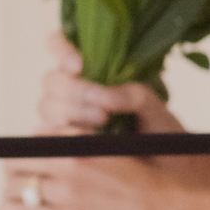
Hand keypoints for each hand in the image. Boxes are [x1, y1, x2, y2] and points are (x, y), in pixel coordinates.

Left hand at [0, 155, 209, 209]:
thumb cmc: (158, 184)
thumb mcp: (122, 151)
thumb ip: (91, 152)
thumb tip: (69, 156)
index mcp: (86, 141)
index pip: (38, 138)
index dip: (32, 151)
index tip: (33, 162)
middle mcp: (72, 161)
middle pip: (18, 158)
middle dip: (15, 170)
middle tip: (17, 182)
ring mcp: (68, 191)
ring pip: (14, 185)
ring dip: (9, 192)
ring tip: (11, 201)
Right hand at [37, 31, 181, 135]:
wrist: (163, 165)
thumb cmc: (159, 131)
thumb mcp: (156, 110)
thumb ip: (134, 97)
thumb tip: (105, 97)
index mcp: (90, 68)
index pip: (57, 44)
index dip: (61, 49)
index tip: (80, 66)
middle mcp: (71, 89)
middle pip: (51, 80)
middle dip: (74, 91)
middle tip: (102, 108)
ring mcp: (62, 115)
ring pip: (46, 106)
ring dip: (70, 113)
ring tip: (101, 123)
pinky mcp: (58, 141)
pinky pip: (46, 135)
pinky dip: (62, 135)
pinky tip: (85, 140)